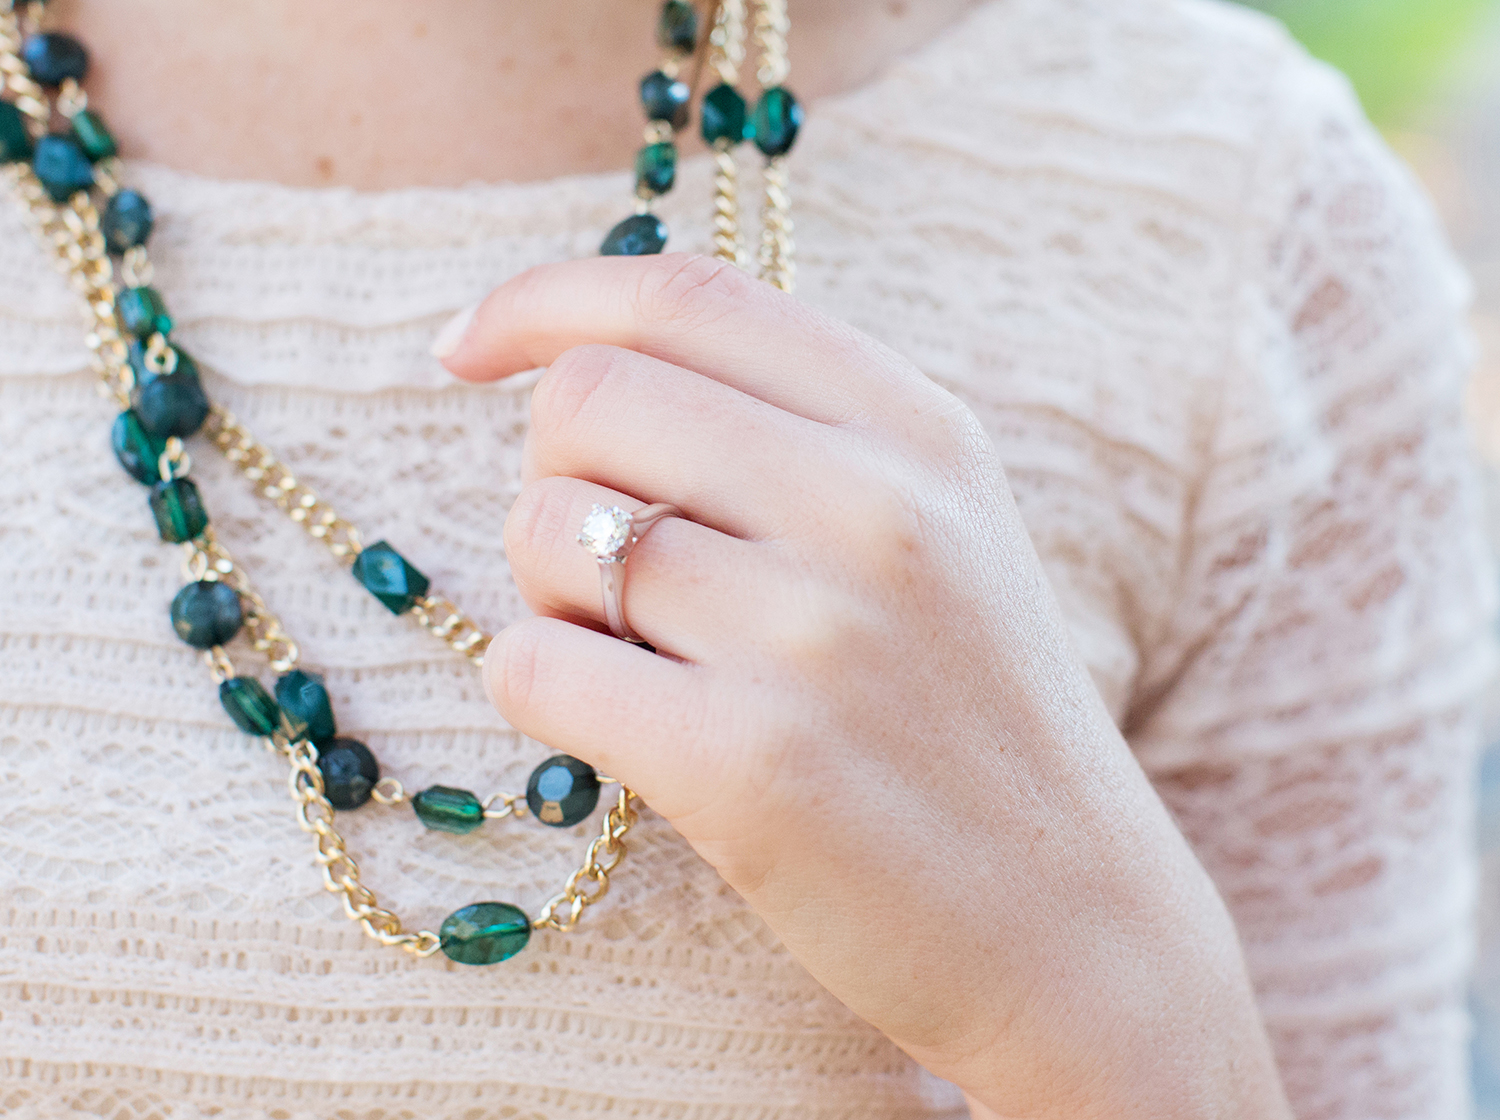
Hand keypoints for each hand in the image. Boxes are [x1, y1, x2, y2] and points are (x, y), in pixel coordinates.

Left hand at [440, 254, 1290, 1119]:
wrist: (1077, 927)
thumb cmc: (974, 722)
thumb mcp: (942, 532)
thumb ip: (798, 433)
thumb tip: (585, 371)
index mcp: (918, 432)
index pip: (685, 296)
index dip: (544, 302)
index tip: (467, 348)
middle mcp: (873, 508)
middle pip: (588, 398)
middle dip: (550, 470)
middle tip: (600, 560)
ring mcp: (811, 634)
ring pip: (544, 531)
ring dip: (551, 594)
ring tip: (641, 658)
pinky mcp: (748, 763)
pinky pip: (532, 667)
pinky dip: (541, 691)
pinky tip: (619, 731)